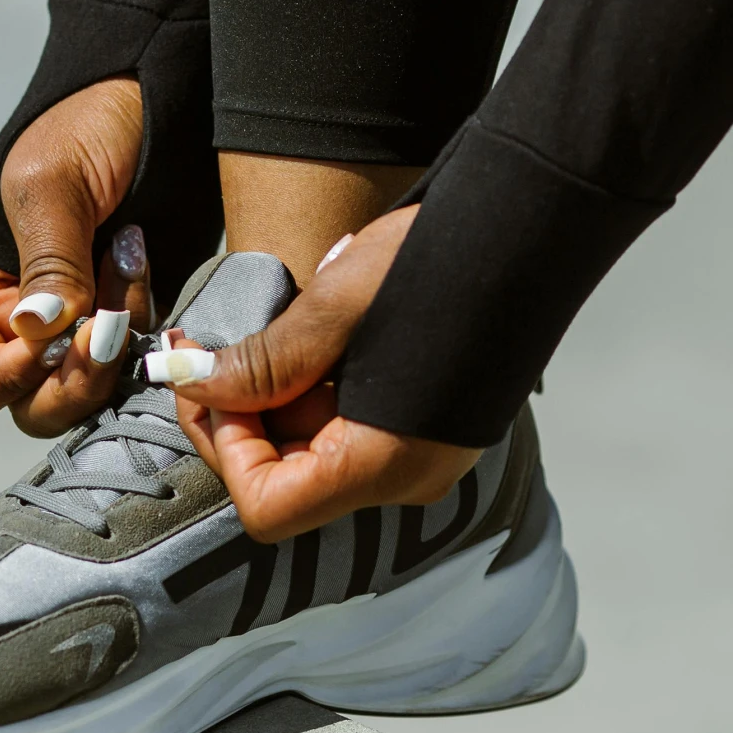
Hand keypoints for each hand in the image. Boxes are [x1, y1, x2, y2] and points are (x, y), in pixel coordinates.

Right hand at [0, 77, 156, 434]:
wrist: (159, 91)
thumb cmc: (85, 124)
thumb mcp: (52, 184)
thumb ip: (47, 263)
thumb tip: (36, 332)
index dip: (1, 382)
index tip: (50, 335)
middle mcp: (25, 328)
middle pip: (33, 407)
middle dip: (75, 376)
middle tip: (107, 318)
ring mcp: (83, 329)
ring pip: (91, 393)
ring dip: (118, 351)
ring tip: (129, 265)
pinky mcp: (135, 321)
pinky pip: (138, 364)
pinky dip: (150, 336)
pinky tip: (148, 272)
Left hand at [167, 207, 480, 541]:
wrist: (538, 225)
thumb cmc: (446, 259)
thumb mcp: (337, 307)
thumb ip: (262, 363)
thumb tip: (194, 384)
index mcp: (386, 462)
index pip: (268, 508)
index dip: (227, 448)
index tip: (210, 382)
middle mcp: (407, 475)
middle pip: (289, 479)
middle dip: (245, 415)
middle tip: (214, 346)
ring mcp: (422, 453)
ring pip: (317, 450)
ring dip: (281, 395)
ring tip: (280, 324)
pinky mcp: (429, 426)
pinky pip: (352, 427)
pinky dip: (320, 388)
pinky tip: (322, 333)